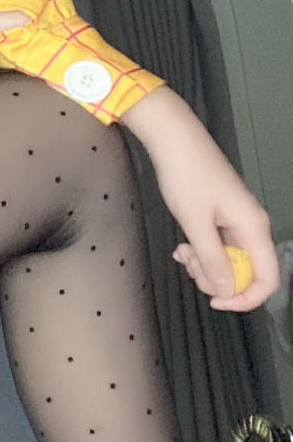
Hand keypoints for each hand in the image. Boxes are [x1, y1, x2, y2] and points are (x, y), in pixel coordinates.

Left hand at [119, 85, 276, 310]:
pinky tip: (182, 246)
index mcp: (254, 227)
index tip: (217, 301)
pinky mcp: (221, 217)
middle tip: (190, 266)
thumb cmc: (187, 173)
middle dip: (216, 279)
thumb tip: (227, 291)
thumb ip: (212, 260)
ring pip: (228, 261)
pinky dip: (200, 252)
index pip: (268, 279)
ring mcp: (236, 221)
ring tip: (183, 252)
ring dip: (204, 265)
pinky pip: (217, 247)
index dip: (246, 298)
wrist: (174, 140)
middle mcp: (251, 226)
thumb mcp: (195, 223)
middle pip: (245, 273)